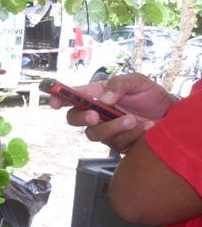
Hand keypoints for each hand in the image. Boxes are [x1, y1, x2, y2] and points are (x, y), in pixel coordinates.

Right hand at [49, 73, 175, 152]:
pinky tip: (146, 127)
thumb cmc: (151, 96)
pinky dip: (132, 135)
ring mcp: (106, 130)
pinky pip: (117, 144)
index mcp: (97, 95)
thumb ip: (119, 84)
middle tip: (95, 116)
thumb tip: (103, 99)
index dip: (59, 98)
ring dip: (113, 127)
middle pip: (73, 119)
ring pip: (94, 135)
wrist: (172, 115)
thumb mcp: (138, 81)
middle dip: (81, 119)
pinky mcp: (118, 144)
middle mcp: (97, 113)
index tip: (55, 102)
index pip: (72, 97)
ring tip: (133, 120)